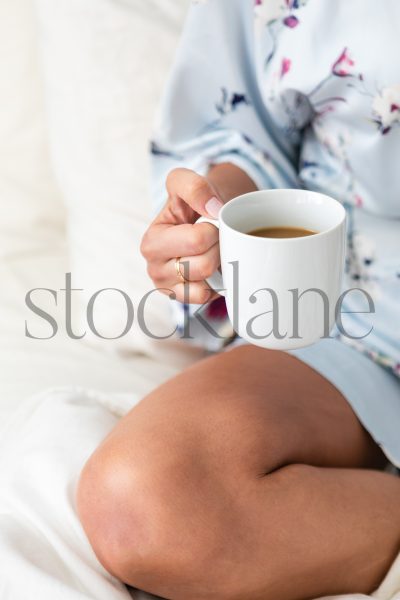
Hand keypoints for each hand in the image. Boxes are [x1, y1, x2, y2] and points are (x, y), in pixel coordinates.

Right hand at [141, 168, 223, 303]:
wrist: (201, 217)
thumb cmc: (192, 204)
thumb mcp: (185, 183)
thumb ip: (194, 186)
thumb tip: (213, 209)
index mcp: (152, 242)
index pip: (197, 241)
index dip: (214, 229)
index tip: (210, 222)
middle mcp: (154, 269)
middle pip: (204, 265)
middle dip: (218, 248)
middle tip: (216, 237)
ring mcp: (168, 288)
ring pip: (207, 284)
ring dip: (219, 265)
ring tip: (214, 250)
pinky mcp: (183, 300)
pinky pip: (207, 297)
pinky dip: (216, 283)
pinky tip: (213, 267)